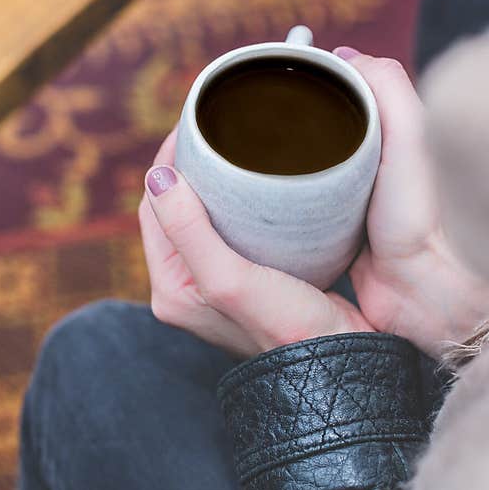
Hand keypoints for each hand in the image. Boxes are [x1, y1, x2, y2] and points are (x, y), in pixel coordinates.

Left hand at [138, 48, 488, 356]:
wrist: (335, 364)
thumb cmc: (284, 328)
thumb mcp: (227, 279)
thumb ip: (188, 229)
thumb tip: (157, 175)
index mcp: (169, 288)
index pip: (153, 207)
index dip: (166, 162)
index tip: (191, 125)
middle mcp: (186, 286)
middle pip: (175, 208)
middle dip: (188, 168)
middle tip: (215, 129)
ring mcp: (216, 283)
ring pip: (203, 216)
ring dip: (212, 183)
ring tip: (233, 147)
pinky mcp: (247, 280)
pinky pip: (230, 228)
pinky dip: (237, 202)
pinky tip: (258, 183)